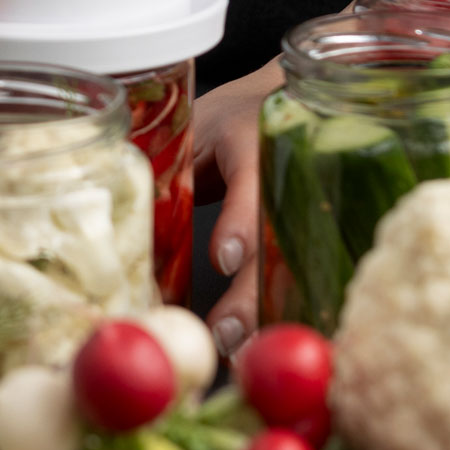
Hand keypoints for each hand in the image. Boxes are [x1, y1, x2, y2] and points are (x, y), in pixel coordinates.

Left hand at [191, 58, 282, 356]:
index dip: (240, 224)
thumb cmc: (235, 117)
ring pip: (292, 265)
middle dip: (252, 293)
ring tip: (241, 351)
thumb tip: (140, 220)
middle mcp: (288, 178)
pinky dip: (283, 310)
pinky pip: (298, 274)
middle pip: (276, 242)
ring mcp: (305, 205)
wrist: (294, 99)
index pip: (250, 186)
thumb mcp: (202, 129)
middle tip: (227, 334)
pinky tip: (263, 342)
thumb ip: (180, 170)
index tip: (225, 258)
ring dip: (267, 312)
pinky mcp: (309, 229)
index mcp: (253, 144)